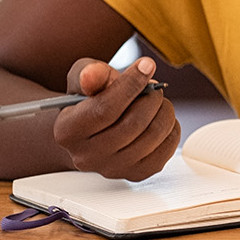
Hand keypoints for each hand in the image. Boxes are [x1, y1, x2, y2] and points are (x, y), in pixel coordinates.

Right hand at [53, 56, 179, 180]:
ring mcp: (112, 169)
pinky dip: (171, 129)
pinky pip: (166, 151)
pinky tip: (160, 118)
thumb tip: (91, 74)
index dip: (131, 85)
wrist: (92, 132)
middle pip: (133, 125)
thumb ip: (90, 73)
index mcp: (67, 131)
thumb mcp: (83, 79)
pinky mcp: (136, 174)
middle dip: (151, 98)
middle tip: (154, 87)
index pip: (105, 109)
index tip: (147, 65)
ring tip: (157, 101)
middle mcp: (86, 157)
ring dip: (164, 111)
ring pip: (152, 137)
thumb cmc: (89, 99)